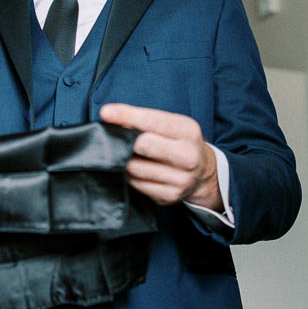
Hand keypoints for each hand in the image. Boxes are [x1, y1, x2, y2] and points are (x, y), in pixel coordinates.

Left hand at [98, 103, 221, 211]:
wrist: (201, 173)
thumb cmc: (178, 143)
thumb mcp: (170, 125)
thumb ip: (144, 119)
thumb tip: (110, 116)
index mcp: (188, 131)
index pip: (152, 120)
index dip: (126, 115)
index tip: (105, 113)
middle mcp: (189, 156)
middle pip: (143, 145)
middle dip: (124, 140)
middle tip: (113, 138)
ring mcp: (181, 179)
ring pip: (135, 168)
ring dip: (122, 160)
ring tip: (122, 154)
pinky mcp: (170, 196)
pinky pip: (137, 184)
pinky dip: (128, 175)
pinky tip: (131, 169)